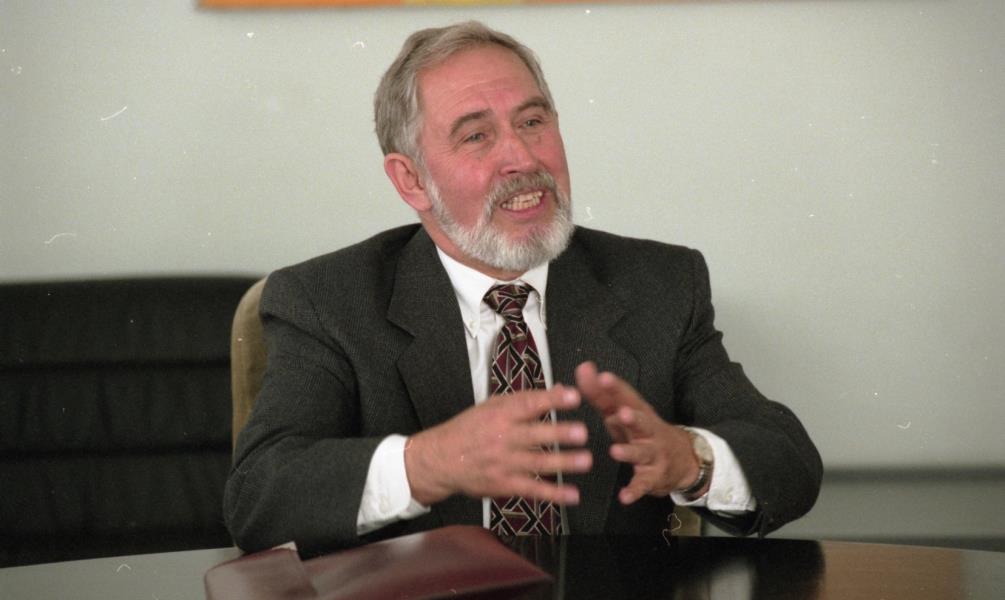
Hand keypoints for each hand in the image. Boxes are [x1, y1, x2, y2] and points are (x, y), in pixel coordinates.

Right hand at [403, 384, 591, 505]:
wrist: (440, 459)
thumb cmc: (469, 429)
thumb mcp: (491, 406)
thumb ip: (525, 399)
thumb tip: (560, 389)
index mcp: (501, 414)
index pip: (529, 404)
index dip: (552, 400)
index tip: (574, 396)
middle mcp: (504, 437)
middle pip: (535, 435)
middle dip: (560, 434)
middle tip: (582, 432)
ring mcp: (505, 463)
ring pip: (538, 462)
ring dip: (563, 463)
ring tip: (585, 461)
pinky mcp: (505, 484)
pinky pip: (533, 489)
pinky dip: (554, 494)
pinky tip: (573, 495)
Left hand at [575, 362, 700, 504]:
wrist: (685, 460)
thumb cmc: (644, 432)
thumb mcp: (623, 412)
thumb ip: (601, 393)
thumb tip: (583, 368)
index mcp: (638, 412)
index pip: (627, 397)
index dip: (615, 387)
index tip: (602, 377)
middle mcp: (648, 431)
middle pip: (641, 422)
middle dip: (632, 417)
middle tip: (620, 413)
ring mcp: (653, 454)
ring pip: (642, 452)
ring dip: (629, 452)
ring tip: (616, 451)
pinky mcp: (654, 477)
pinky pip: (643, 484)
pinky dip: (634, 491)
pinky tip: (624, 497)